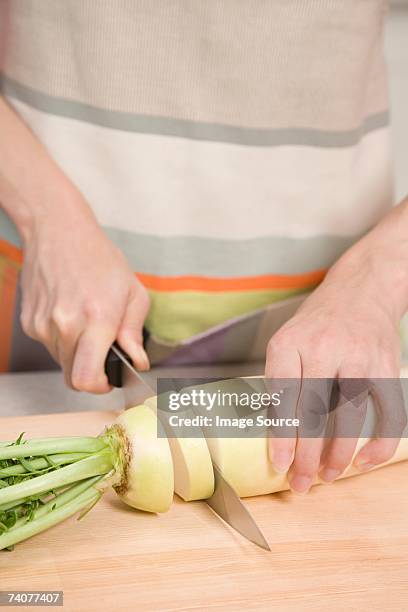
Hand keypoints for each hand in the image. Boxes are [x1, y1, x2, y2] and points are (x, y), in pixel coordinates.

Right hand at [20, 199, 149, 392]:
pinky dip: (62, 339)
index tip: (109, 380)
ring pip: (61, 361)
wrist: (58, 231)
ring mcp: (43, 325)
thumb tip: (137, 361)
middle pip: (73, 376)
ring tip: (86, 323)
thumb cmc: (100, 259)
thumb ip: (134, 332)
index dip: (99, 387)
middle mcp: (66, 325)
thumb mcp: (133, 291)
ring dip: (76, 353)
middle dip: (91, 371)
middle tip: (102, 352)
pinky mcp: (29, 322)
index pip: (87, 378)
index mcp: (97, 319)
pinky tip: (70, 313)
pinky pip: (49, 345)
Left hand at [266, 201, 407, 492]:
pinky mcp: (386, 367)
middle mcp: (325, 349)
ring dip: (338, 454)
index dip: (281, 434)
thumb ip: (280, 379)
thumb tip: (274, 431)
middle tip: (300, 484)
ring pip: (350, 416)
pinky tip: (364, 462)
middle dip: (307, 454)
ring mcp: (359, 358)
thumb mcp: (287, 339)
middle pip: (315, 411)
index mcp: (291, 342)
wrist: (362, 290)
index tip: (278, 464)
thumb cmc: (317, 323)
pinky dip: (379, 443)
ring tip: (327, 477)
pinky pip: (387, 413)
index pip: (283, 394)